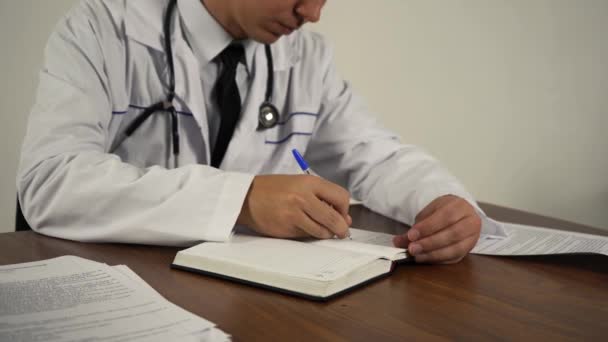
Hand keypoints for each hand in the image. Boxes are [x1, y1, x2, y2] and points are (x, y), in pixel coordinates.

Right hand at [237, 175, 351, 238]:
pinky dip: (309, 235)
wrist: (247, 196)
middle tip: (341, 232)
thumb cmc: (274, 189)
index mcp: (309, 182)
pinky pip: (306, 236)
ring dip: (326, 234)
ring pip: (321, 231)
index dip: (345, 209)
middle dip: (341, 229)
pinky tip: (304, 229)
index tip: (342, 214)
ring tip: (322, 231)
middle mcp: (303, 197)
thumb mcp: (300, 184)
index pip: (341, 197)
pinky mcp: (286, 228)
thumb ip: (322, 197)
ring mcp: (294, 213)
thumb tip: (344, 218)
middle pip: (334, 218)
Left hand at [393, 195, 480, 263]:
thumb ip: (415, 227)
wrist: (458, 214)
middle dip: (430, 243)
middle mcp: (471, 222)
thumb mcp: (428, 213)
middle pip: (453, 234)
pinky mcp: (468, 250)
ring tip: (416, 255)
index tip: (412, 235)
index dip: (428, 227)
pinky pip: (454, 258)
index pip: (446, 216)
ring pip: (455, 249)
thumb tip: (398, 241)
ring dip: (433, 254)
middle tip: (412, 248)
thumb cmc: (442, 212)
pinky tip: (424, 258)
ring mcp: (472, 238)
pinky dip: (437, 260)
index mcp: (461, 206)